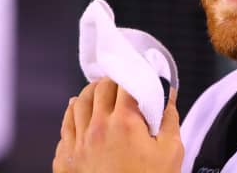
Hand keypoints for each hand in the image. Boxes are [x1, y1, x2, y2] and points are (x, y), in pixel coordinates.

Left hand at [52, 78, 183, 172]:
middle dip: (112, 82)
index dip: (132, 76)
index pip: (124, 83)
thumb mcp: (171, 151)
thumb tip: (168, 96)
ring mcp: (77, 144)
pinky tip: (79, 114)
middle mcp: (96, 128)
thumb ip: (169, 118)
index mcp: (124, 122)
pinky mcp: (66, 161)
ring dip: (90, 93)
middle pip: (98, 89)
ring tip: (99, 92)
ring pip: (77, 103)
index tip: (139, 76)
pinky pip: (64, 127)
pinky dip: (72, 115)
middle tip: (122, 84)